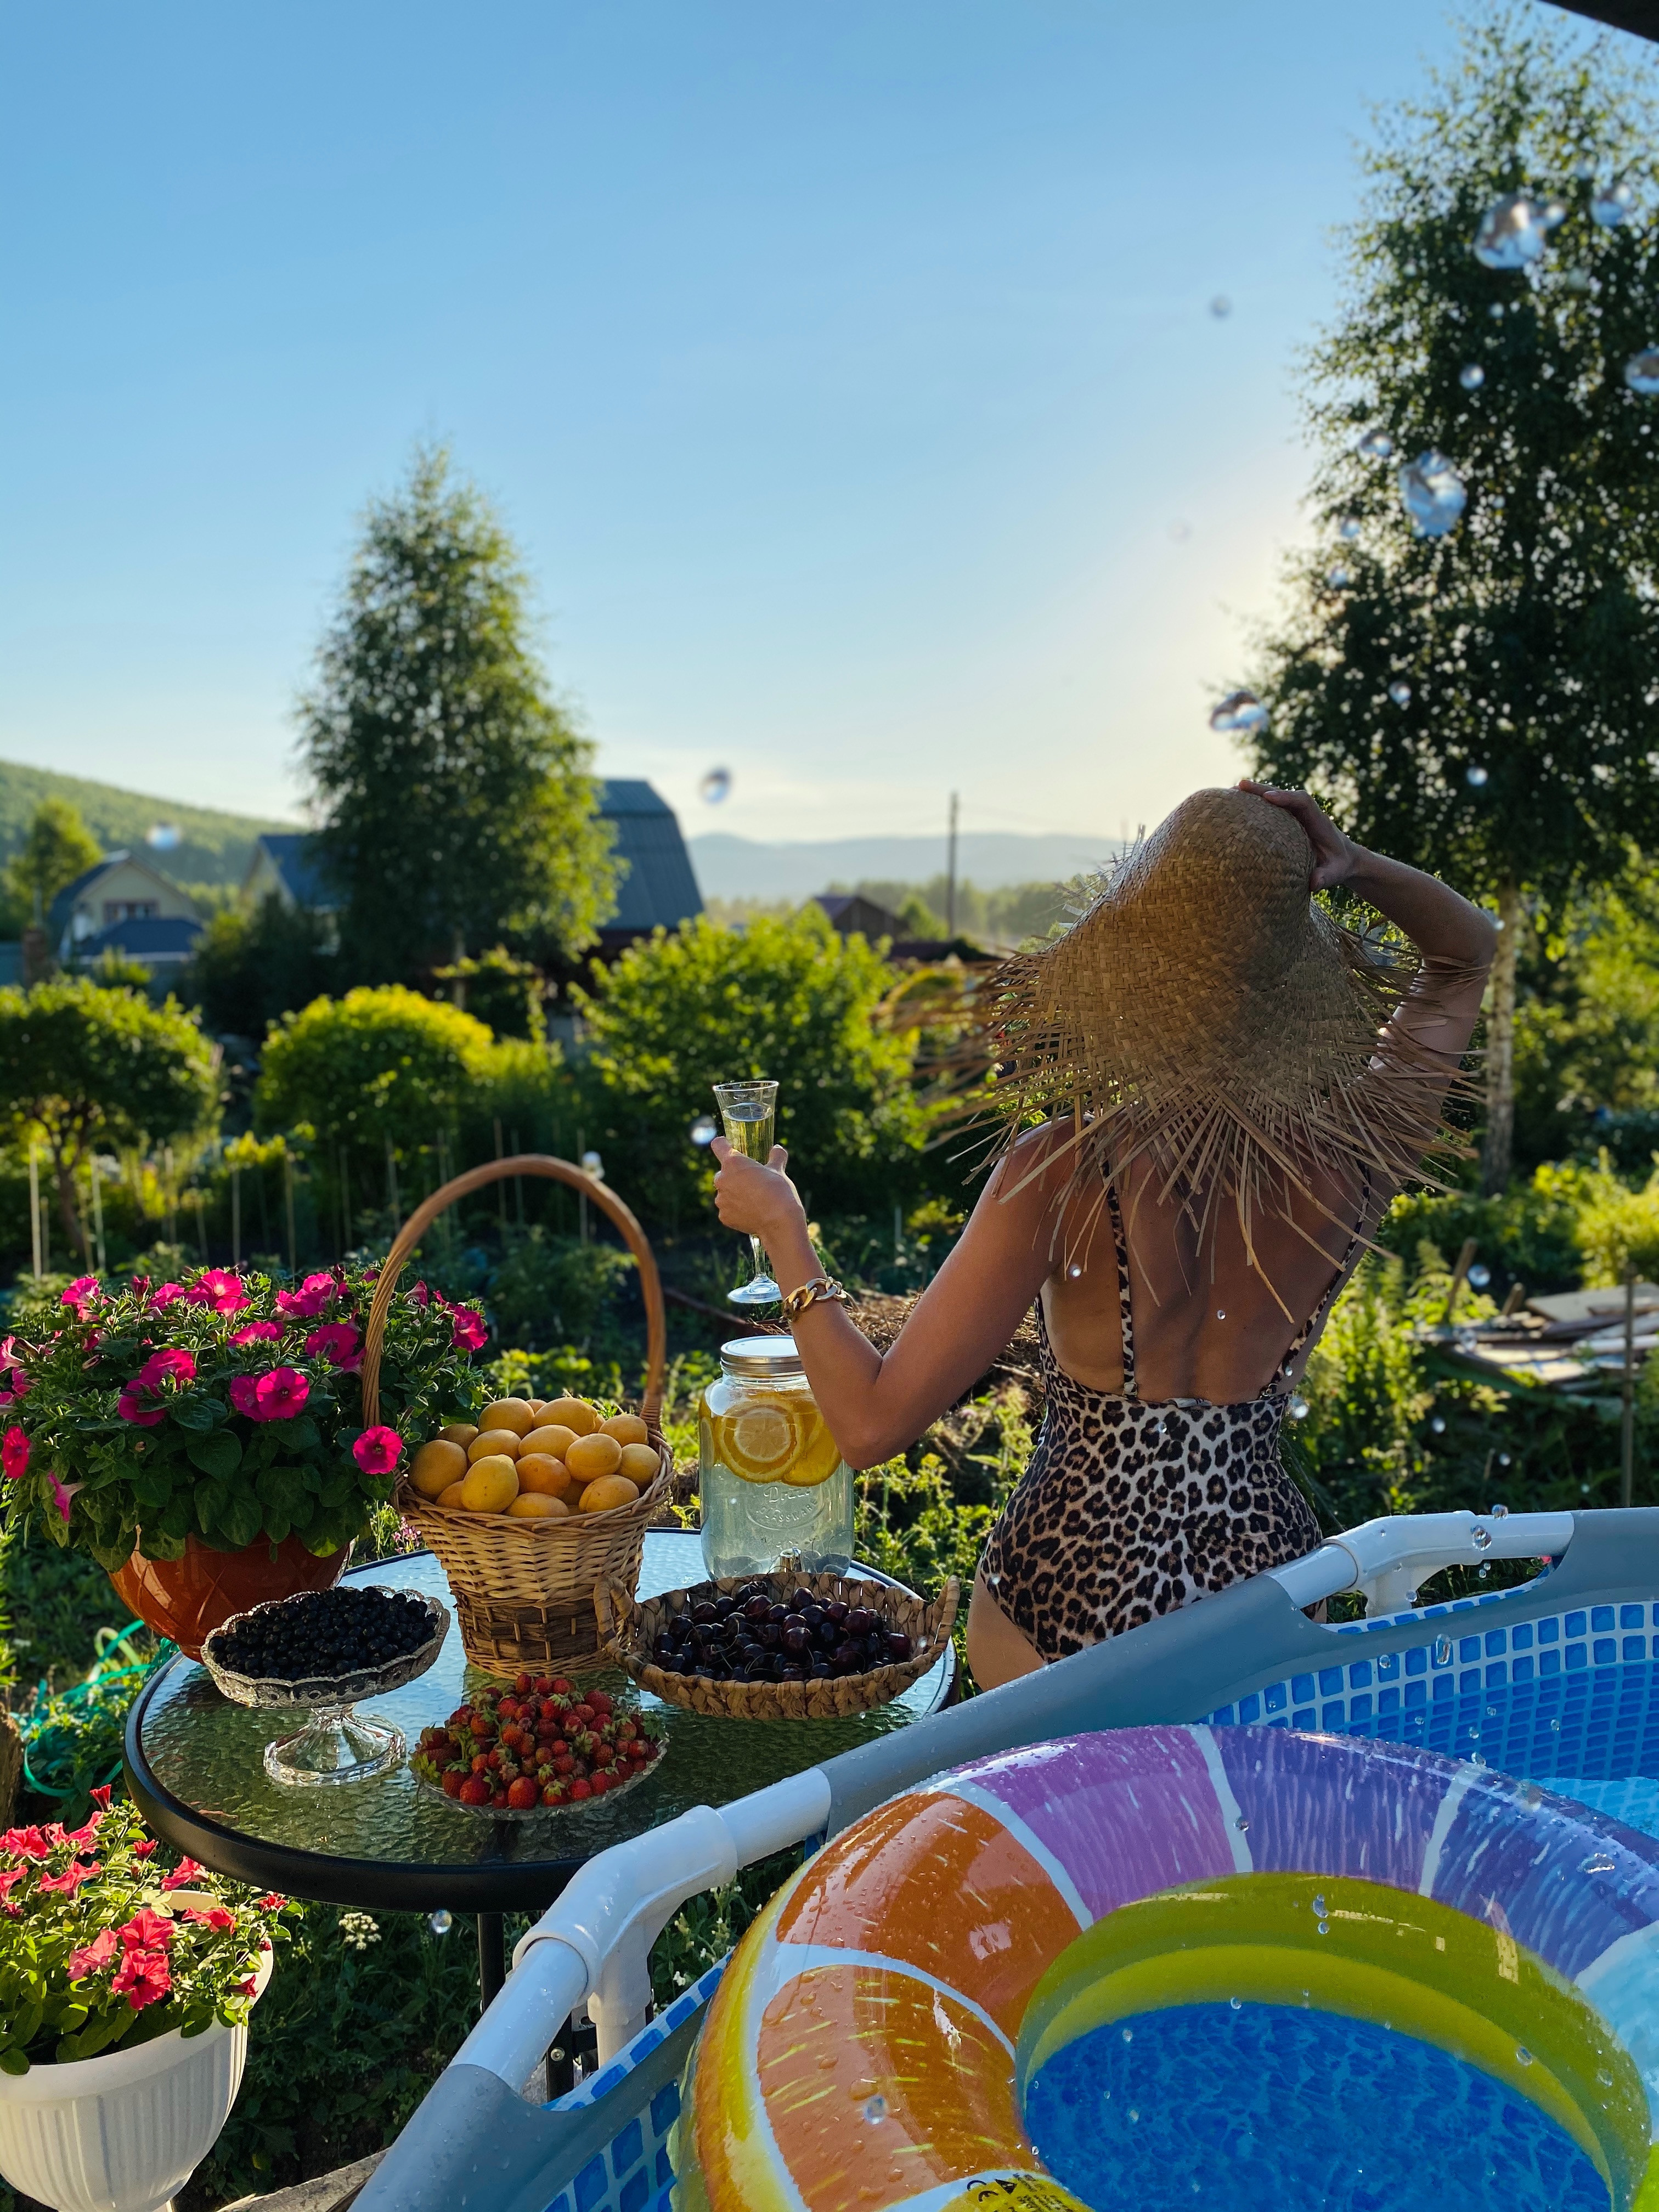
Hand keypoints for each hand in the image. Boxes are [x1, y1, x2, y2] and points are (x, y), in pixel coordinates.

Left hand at [710, 1137, 806, 1242]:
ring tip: (754, 1200)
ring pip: (725, 1192)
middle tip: (752, 1181)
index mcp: (733, 1162)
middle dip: (734, 1175)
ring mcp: (721, 1199)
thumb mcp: (779, 1170)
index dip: (724, 1144)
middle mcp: (722, 1179)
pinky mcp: (724, 1216)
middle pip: (723, 1172)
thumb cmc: (779, 1191)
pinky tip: (752, 1213)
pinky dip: (736, 1210)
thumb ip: (776, 1156)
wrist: (779, 1222)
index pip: (718, 1145)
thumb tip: (777, 1148)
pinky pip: (728, 1209)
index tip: (730, 1146)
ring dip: (735, 1193)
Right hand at [1237, 778, 1357, 890]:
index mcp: (1319, 821)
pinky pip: (1271, 809)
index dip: (1286, 797)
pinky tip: (1237, 806)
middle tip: (1240, 785)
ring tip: (1231, 792)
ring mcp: (1296, 815)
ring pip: (1275, 798)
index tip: (1268, 798)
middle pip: (1284, 794)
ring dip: (1255, 794)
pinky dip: (1255, 805)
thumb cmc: (1338, 865)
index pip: (1303, 802)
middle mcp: (1306, 813)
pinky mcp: (1288, 820)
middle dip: (1262, 789)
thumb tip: (1313, 883)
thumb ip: (1326, 877)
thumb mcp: (1336, 873)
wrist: (1344, 858)